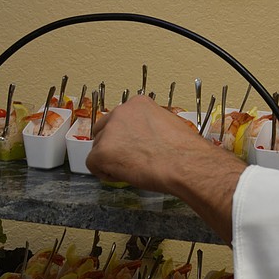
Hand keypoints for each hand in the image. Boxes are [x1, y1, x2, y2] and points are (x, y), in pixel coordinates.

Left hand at [87, 95, 245, 241]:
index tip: (135, 145)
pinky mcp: (101, 152)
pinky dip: (106, 173)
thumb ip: (150, 124)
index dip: (126, 135)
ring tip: (134, 168)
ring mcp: (109, 132)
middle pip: (104, 130)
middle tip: (130, 159)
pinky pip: (93, 165)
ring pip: (99, 148)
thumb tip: (146, 136)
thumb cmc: (184, 149)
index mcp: (138, 103)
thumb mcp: (169, 123)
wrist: (185, 163)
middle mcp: (120, 112)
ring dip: (112, 160)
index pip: (120, 118)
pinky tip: (125, 175)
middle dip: (113, 145)